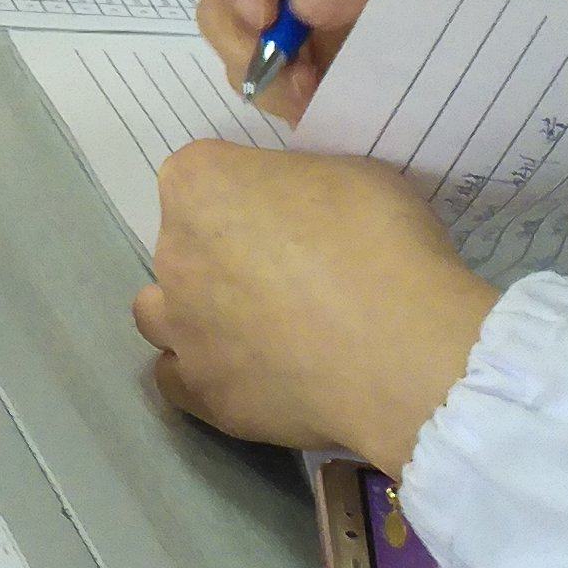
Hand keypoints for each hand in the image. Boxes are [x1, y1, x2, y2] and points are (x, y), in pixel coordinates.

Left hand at [135, 147, 500, 474]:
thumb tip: (294, 210)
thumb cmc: (385, 246)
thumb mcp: (351, 174)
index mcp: (199, 183)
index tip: (292, 215)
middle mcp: (172, 252)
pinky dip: (206, 374)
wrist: (408, 355)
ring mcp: (182, 328)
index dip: (249, 195)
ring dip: (196, 315)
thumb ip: (298, 186)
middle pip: (183, 245)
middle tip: (289, 276)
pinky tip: (249, 377)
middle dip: (226, 255)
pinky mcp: (205, 394)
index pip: (203, 177)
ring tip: (256, 329)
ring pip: (160, 314)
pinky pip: (179, 380)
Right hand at [189, 0, 567, 117]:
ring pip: (249, 50)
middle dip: (238, 38)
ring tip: (315, 102)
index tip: (262, 8)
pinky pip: (296, 92)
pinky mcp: (349, 73)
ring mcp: (324, 22)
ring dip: (265, 78)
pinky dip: (296, 108)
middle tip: (287, 77)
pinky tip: (332, 116)